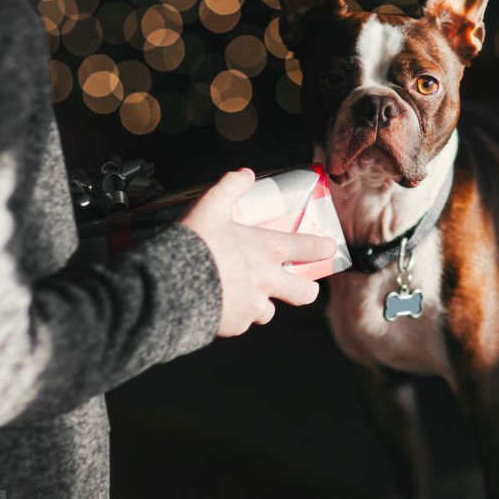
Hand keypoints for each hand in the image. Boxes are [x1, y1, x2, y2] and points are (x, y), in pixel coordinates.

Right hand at [179, 168, 337, 336]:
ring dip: (262, 304)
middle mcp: (267, 281)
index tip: (329, 249)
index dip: (323, 248)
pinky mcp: (235, 325)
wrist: (170, 286)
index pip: (308, 248)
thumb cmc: (194, 244)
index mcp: (266, 250)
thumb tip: (246, 174)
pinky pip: (242, 323)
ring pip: (268, 311)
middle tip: (301, 286)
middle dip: (306, 290)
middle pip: (304, 294)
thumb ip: (230, 187)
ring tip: (246, 294)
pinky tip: (220, 305)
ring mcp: (253, 306)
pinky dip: (235, 316)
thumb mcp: (209, 206)